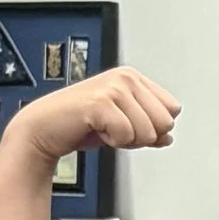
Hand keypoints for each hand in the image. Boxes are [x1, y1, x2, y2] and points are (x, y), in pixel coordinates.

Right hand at [7, 67, 179, 169]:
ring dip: (126, 139)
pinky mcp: (101, 102)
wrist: (45, 128)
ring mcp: (113, 88)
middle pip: (165, 122)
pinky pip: (127, 136)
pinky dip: (113, 142)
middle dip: (142, 135)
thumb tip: (168, 137)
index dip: (154, 126)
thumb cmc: (81, 123)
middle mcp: (126, 78)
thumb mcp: (123, 125)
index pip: (173, 109)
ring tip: (104, 128)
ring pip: (148, 132)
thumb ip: (149, 129)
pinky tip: (96, 130)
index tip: (128, 123)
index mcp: (133, 77)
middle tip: (114, 128)